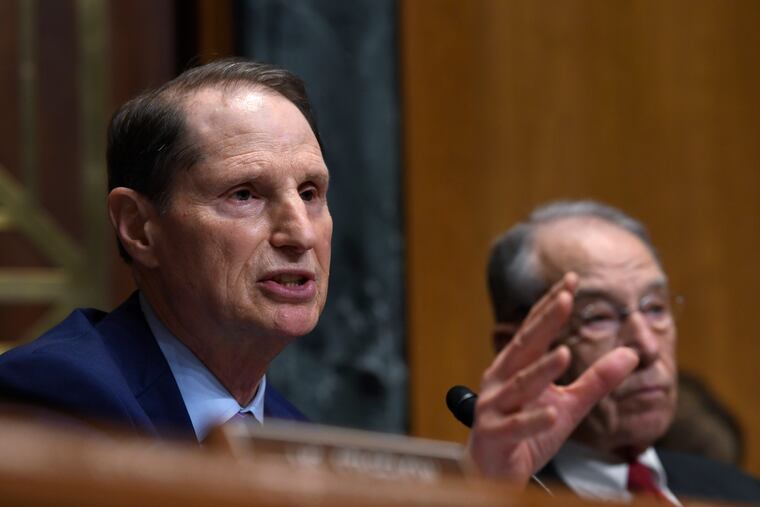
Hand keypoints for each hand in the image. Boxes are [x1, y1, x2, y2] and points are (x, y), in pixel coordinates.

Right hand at [466, 272, 638, 483]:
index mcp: (515, 366)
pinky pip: (516, 427)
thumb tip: (631, 354)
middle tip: (565, 298)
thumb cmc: (527, 432)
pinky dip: (533, 420)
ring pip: (520, 385)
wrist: (493, 470)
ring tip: (564, 353)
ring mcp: (494, 406)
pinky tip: (551, 413)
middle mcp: (500, 379)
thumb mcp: (569, 404)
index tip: (571, 280)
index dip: (550, 305)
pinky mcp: (494, 435)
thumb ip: (596, 380)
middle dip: (545, 322)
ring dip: (542, 370)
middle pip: (526, 346)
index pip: (534, 329)